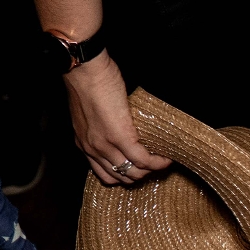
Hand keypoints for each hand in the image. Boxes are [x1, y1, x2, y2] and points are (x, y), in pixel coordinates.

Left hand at [64, 52, 168, 186]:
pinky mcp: (120, 136)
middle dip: (140, 174)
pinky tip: (166, 158)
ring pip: (133, 173)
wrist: (85, 71)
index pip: (105, 173)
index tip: (138, 167)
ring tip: (162, 161)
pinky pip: (142, 159)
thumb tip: (118, 126)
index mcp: (84, 143)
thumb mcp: (88, 113)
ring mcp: (105, 145)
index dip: (124, 174)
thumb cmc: (87, 83)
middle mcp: (92, 149)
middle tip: (155, 163)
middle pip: (120, 177)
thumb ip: (99, 125)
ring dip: (150, 170)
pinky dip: (157, 162)